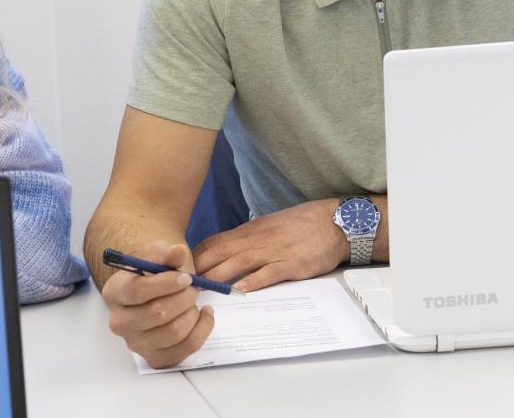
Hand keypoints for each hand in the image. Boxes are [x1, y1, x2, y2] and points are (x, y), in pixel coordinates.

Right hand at [101, 240, 214, 368]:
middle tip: (193, 287)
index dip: (166, 283)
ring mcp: (136, 344)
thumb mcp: (156, 258)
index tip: (186, 277)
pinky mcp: (155, 358)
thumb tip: (179, 251)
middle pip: (157, 314)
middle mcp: (119, 322)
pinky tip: (204, 313)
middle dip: (184, 297)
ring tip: (193, 300)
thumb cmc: (153, 274)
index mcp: (113, 293)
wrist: (154, 295)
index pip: (137, 291)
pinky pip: (187, 346)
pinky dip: (203, 328)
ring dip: (192, 312)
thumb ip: (166, 254)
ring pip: (174, 331)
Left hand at [192, 199, 347, 292]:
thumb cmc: (300, 225)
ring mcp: (274, 251)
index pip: (214, 242)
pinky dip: (254, 281)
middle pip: (220, 253)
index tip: (179, 269)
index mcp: (249, 231)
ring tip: (200, 291)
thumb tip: (224, 252)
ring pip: (239, 263)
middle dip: (198, 269)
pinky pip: (270, 273)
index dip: (194, 256)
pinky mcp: (292, 264)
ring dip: (217, 277)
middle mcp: (257, 240)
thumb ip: (246, 239)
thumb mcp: (268, 226)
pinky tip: (241, 291)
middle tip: (179, 285)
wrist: (334, 222)